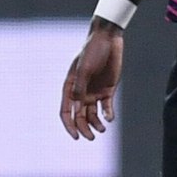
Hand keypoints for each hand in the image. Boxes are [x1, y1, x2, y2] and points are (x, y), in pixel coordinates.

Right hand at [60, 20, 123, 139]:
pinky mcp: (107, 90)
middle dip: (84, 129)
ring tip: (103, 128)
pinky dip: (107, 115)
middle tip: (91, 137)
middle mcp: (81, 93)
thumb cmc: (92, 51)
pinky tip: (109, 118)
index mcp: (70, 88)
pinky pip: (106, 107)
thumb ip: (80, 87)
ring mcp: (94, 92)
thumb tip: (76, 106)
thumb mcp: (84, 69)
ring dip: (96, 124)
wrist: (108, 40)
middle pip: (79, 116)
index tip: (76, 137)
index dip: (69, 126)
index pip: (66, 112)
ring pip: (92, 115)